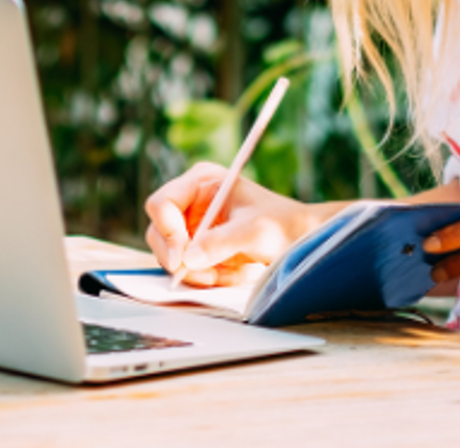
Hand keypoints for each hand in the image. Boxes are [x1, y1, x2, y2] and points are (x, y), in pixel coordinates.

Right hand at [143, 163, 317, 286]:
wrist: (300, 240)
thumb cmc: (282, 224)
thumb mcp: (254, 231)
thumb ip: (219, 243)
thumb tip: (187, 259)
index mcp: (201, 182)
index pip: (162, 204)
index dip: (167, 231)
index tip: (182, 257)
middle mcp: (191, 202)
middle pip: (159, 233)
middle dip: (180, 258)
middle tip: (205, 274)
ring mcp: (193, 226)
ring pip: (171, 256)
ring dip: (197, 272)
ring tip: (228, 274)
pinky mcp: (199, 249)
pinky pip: (188, 269)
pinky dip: (207, 277)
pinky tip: (232, 274)